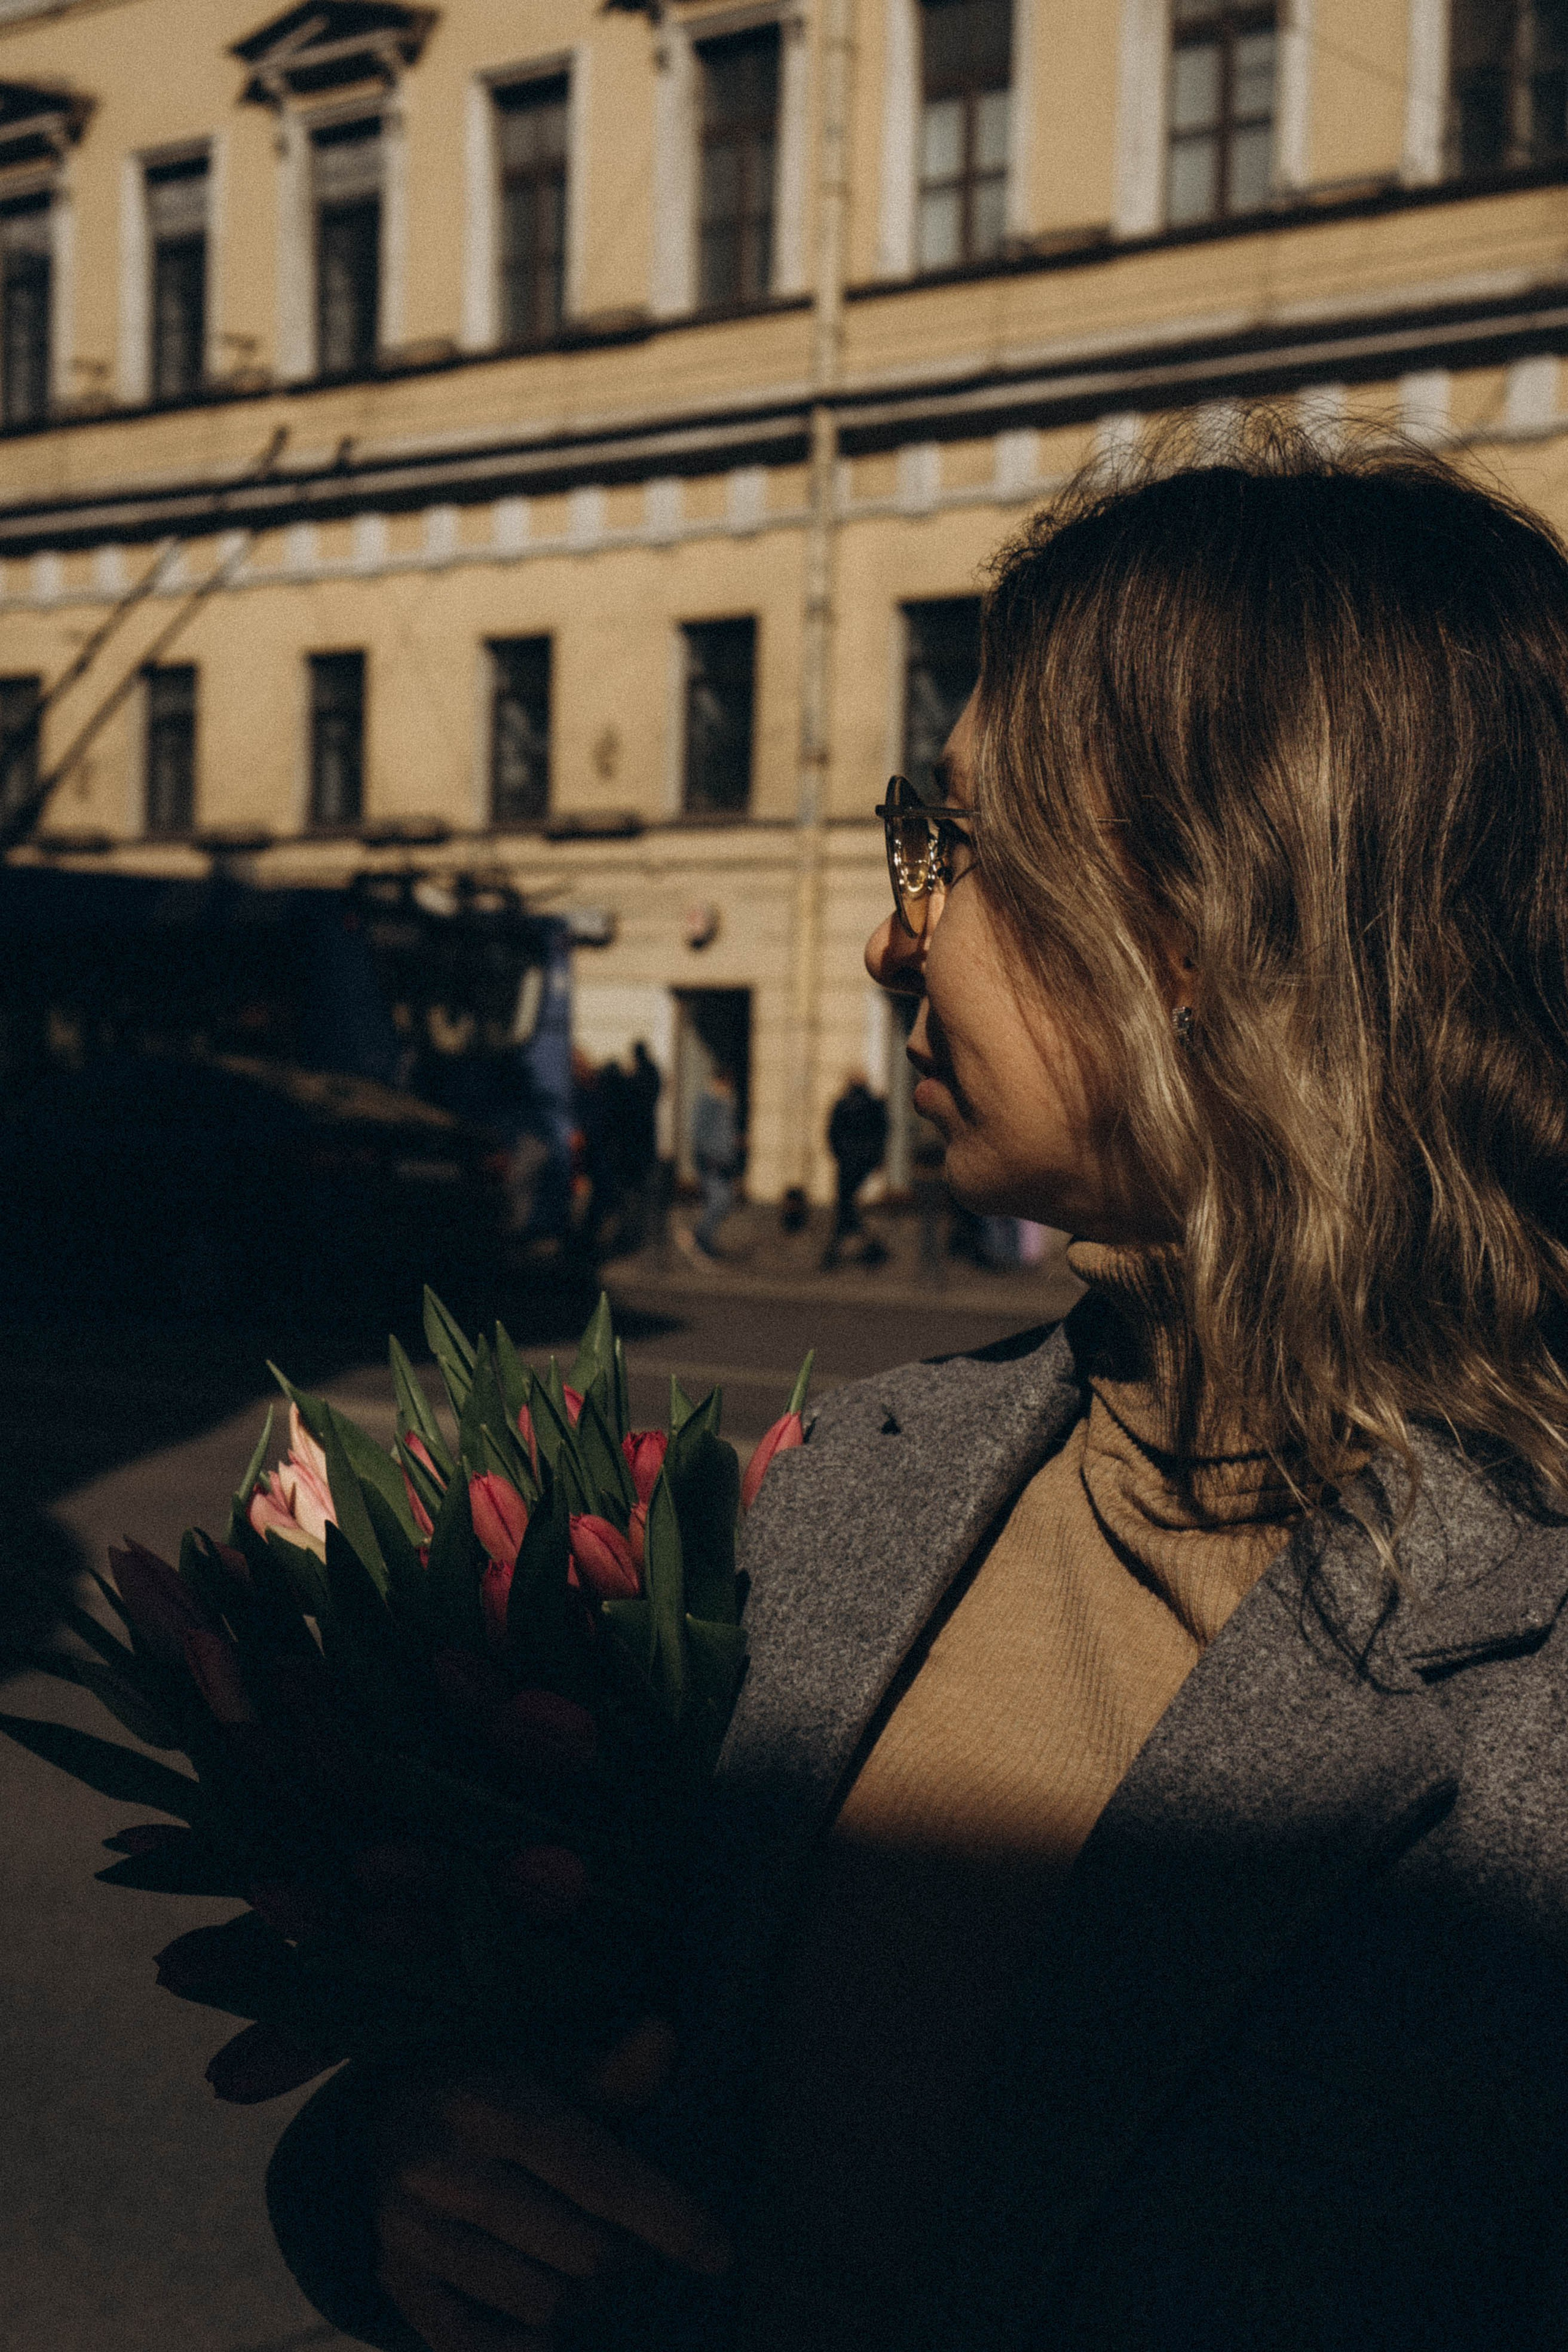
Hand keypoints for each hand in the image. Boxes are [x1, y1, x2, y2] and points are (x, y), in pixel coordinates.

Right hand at [373, 2020, 730, 2351]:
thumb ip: (615, 2072)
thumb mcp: (552, 2069)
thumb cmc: (497, 2092)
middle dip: (626, 2261)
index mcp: (492, 2105)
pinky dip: (521, 2347)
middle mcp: (445, 2168)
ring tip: (584, 2274)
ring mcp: (411, 2231)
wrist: (384, 2111)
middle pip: (579, 2251)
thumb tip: (664, 2034)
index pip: (595, 2174)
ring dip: (581, 2301)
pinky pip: (471, 2346)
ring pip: (539, 2303)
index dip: (666, 2218)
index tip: (719, 2253)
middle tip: (633, 2252)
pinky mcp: (395, 2282)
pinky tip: (545, 2331)